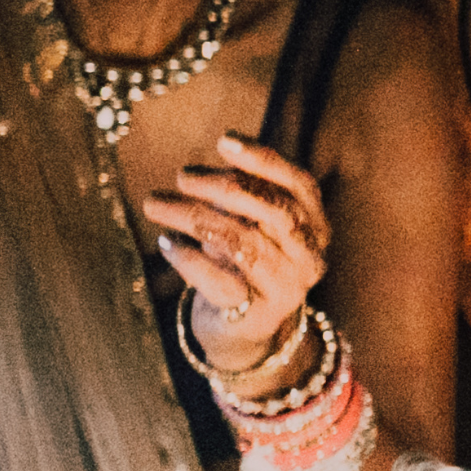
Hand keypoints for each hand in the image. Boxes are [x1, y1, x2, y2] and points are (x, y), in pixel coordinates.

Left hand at [143, 133, 330, 380]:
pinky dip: (188, 259)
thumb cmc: (242, 264)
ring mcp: (287, 287)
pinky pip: (221, 281)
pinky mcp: (258, 315)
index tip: (224, 141)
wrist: (242, 329)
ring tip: (156, 204)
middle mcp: (309, 256)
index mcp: (314, 225)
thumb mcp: (247, 225)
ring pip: (243, 243)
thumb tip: (197, 174)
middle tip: (182, 176)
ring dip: (194, 217)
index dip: (263, 160)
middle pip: (274, 211)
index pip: (298, 184)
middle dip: (225, 187)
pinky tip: (165, 242)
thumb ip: (237, 198)